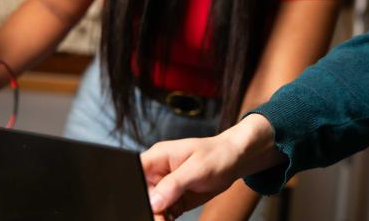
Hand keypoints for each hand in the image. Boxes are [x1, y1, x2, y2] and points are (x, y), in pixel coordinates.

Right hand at [141, 114, 281, 217]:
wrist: (236, 161)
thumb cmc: (218, 155)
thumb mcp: (196, 168)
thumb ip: (173, 184)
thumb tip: (154, 201)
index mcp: (157, 157)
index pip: (134, 173)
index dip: (132, 189)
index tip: (144, 203)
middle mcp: (157, 173)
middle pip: (141, 195)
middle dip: (148, 208)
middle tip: (160, 217)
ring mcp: (165, 187)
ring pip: (152, 207)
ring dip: (157, 216)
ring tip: (167, 219)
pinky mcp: (174, 199)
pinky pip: (163, 213)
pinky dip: (166, 219)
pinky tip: (171, 219)